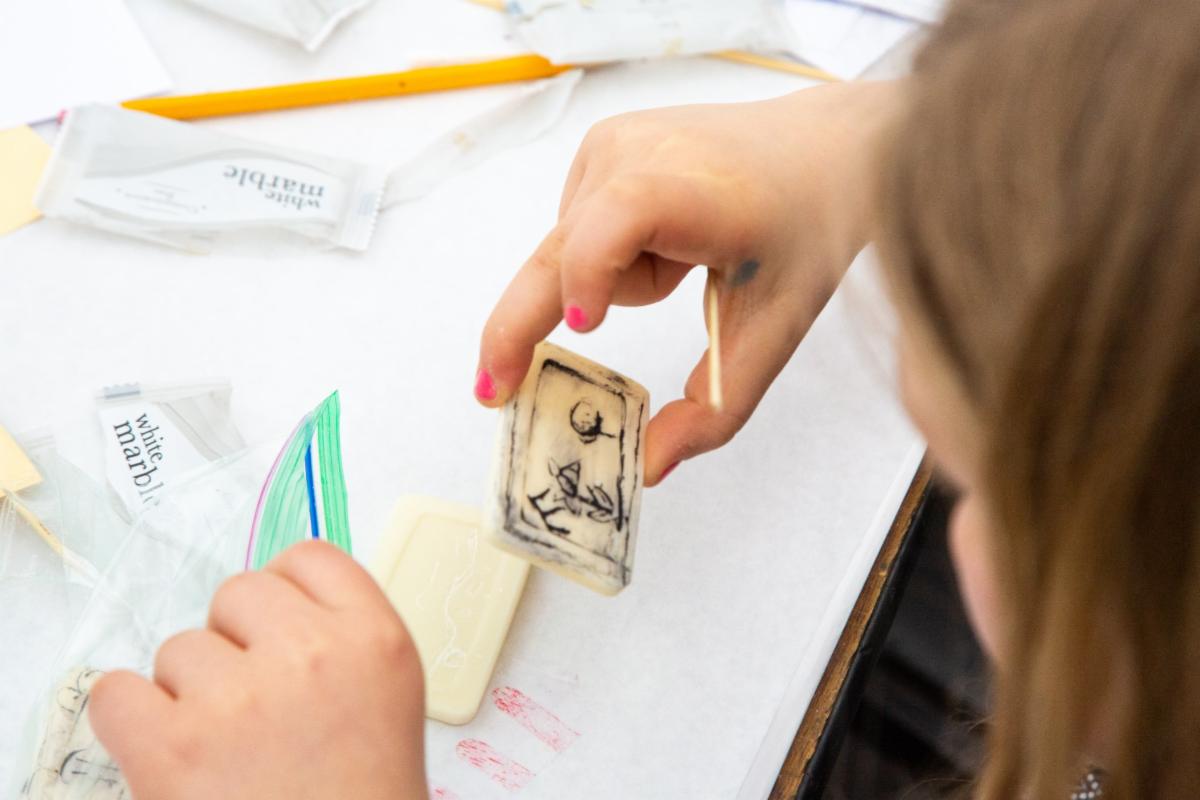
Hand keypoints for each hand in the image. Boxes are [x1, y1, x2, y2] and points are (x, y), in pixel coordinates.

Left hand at [89, 541, 427, 799]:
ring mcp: (238, 697)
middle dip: (236, 639)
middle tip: (252, 698)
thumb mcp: (390, 695)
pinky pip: (117, 692)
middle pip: (239, 591)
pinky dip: (130, 719)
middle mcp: (311, 654)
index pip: (309, 558)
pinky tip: (166, 749)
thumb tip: (273, 610)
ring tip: (225, 746)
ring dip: (191, 690)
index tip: (275, 626)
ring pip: (180, 647)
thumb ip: (343, 637)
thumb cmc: (364, 794)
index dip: (285, 591)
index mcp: (374, 639)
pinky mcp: (172, 745)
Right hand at [476, 81, 900, 483]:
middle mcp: (646, 153)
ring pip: (568, 249)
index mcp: (704, 193)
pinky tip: (662, 242)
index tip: (583, 328)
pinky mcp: (602, 142)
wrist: (822, 149)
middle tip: (494, 392)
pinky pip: (574, 227)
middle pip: (563, 247)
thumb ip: (715, 408)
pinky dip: (605, 255)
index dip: (593, 270)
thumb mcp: (775, 332)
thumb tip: (646, 467)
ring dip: (603, 286)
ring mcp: (616, 141)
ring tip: (681, 270)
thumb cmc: (804, 235)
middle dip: (520, 326)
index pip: (627, 216)